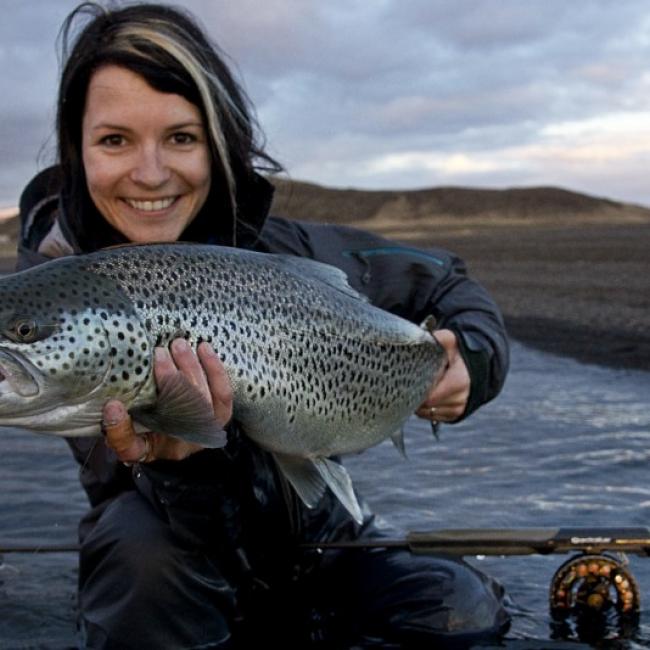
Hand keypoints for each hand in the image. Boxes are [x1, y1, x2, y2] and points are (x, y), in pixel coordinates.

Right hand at [102, 339, 232, 462]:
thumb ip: (118, 431)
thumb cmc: (153, 432)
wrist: (179, 432)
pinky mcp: (222, 412)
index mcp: (154, 450)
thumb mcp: (130, 439)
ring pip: (204, 397)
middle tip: (159, 353)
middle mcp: (184, 442)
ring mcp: (209, 427)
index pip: (132, 446)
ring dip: (191, 368)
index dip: (121, 428)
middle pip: (175, 413)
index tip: (112, 404)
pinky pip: (223, 391)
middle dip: (169, 379)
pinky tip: (204, 348)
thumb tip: (112, 407)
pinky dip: (214, 369)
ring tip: (179, 345)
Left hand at [416, 329, 469, 423]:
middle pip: (427, 406)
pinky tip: (424, 396)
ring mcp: (458, 409)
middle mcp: (460, 399)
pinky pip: (432, 417)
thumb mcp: (450, 342)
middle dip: (416, 396)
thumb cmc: (459, 354)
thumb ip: (438, 339)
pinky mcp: (454, 416)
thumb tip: (423, 337)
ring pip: (428, 413)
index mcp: (459, 382)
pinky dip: (425, 409)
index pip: (429, 396)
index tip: (409, 380)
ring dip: (419, 403)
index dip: (416, 389)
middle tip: (409, 383)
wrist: (476, 367)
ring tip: (419, 388)